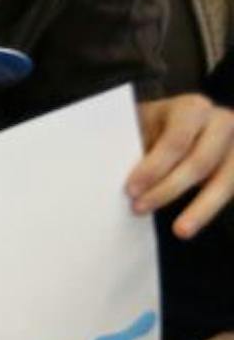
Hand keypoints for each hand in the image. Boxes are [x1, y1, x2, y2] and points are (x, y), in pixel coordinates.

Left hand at [129, 94, 233, 237]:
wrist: (186, 126)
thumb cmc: (158, 129)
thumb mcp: (146, 126)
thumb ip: (137, 146)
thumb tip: (117, 179)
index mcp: (192, 108)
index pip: (176, 140)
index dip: (154, 168)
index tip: (130, 189)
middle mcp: (222, 121)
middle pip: (199, 162)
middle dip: (167, 189)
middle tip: (138, 208)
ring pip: (225, 181)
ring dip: (200, 209)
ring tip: (180, 231)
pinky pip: (231, 190)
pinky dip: (209, 208)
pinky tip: (192, 224)